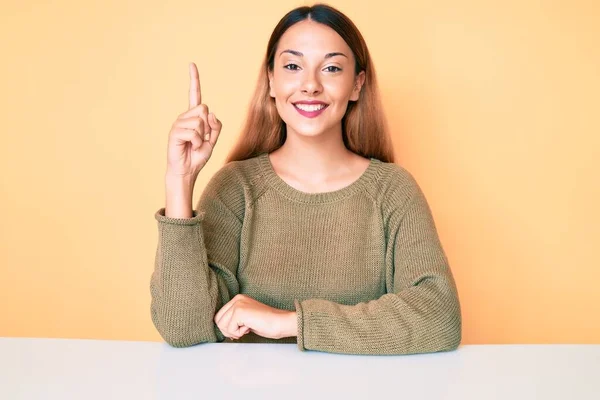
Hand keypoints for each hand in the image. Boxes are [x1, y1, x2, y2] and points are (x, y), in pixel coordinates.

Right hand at [166, 62, 222, 177]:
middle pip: (204, 109)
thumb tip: (211, 113)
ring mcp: (178, 123)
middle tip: (201, 139)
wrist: (187, 170)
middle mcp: (184, 117)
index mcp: (194, 116)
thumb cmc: (197, 155)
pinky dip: (197, 142)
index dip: (194, 80)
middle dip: (207, 126)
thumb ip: (216, 126)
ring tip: (194, 144)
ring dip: (202, 136)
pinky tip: (190, 147)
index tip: (191, 64)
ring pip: (200, 122)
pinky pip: (194, 133)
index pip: (195, 95)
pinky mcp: (175, 132)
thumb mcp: (213, 140)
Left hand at [214, 294, 296, 339]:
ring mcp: (238, 304)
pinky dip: (239, 333)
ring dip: (234, 332)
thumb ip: (234, 320)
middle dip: (229, 330)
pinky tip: (250, 327)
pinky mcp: (239, 311)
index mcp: (238, 299)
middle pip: (218, 321)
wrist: (280, 322)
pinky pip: (230, 329)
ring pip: (222, 325)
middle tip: (243, 330)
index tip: (240, 330)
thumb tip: (222, 329)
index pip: (220, 316)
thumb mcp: (246, 319)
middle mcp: (236, 299)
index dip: (227, 328)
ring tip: (247, 328)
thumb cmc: (267, 323)